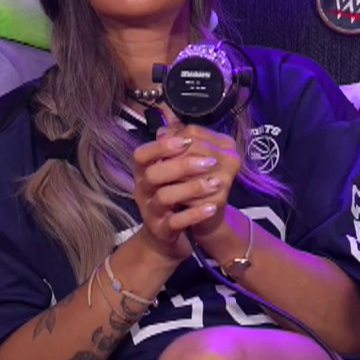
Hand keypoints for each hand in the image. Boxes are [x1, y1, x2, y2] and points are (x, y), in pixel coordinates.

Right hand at [130, 127, 240, 260]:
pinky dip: (195, 214)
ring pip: (165, 197)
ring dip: (193, 188)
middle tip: (210, 161)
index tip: (186, 140)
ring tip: (218, 182)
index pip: (141, 154)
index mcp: (144, 171)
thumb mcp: (172, 171)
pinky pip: (176, 222)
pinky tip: (213, 206)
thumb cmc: (171, 196)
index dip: (162, 146)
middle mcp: (143, 189)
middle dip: (183, 165)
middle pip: (154, 173)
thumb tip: (180, 123)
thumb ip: (176, 149)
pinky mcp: (163, 230)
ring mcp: (151, 211)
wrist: (165, 236)